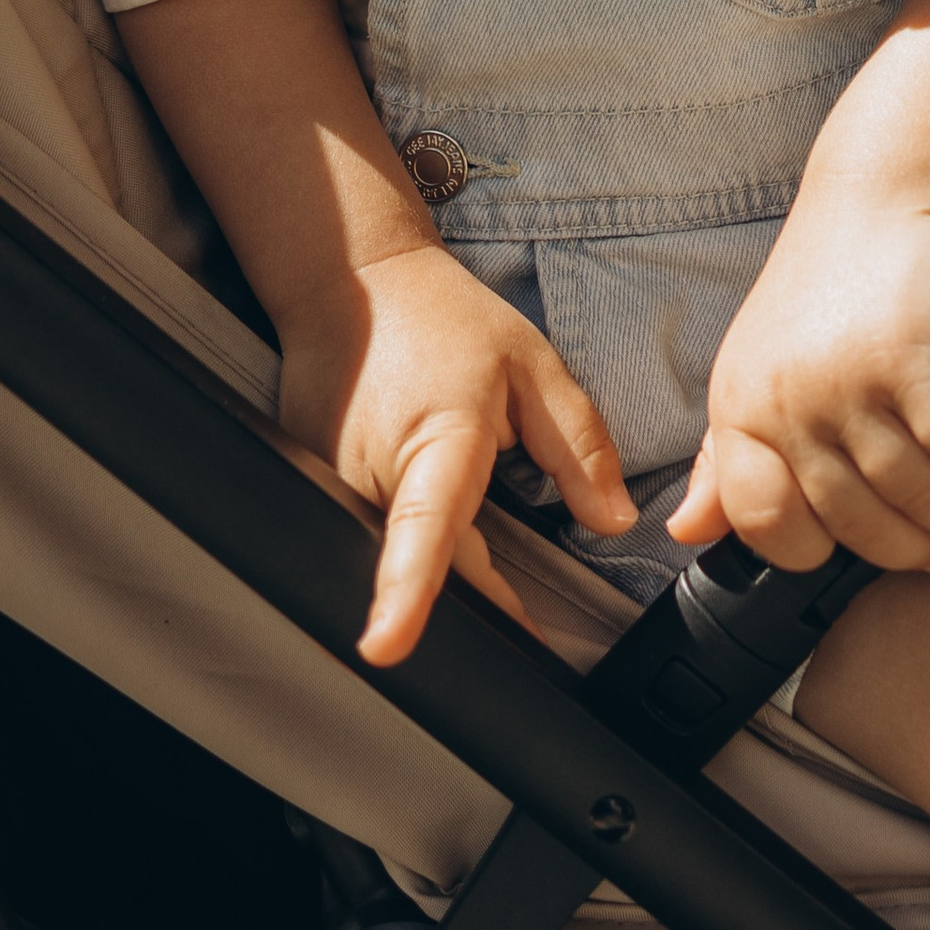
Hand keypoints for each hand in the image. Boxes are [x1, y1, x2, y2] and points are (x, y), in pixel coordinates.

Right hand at [276, 239, 634, 662]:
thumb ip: (579, 445)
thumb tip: (614, 521)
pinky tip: (429, 513)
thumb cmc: (442, 320)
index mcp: (438, 439)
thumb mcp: (531, 366)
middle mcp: (372, 473)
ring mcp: (331, 487)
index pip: (422, 527)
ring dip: (446, 576)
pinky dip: (410, 550)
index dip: (406, 591)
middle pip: (430, 572)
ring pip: (400, 562)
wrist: (351, 284)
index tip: (385, 646)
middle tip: (532, 618)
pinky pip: (370, 542)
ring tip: (478, 543)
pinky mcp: (314, 494)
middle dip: (485, 604)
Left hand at [667, 191, 929, 575]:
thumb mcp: (756, 371)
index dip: (822, 550)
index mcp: (739, 410)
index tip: (867, 540)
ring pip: (917, 496)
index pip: (764, 525)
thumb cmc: (824, 289)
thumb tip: (686, 532)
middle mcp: (785, 402)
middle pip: (859, 526)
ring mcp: (847, 382)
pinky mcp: (911, 359)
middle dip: (919, 547)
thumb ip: (724, 460)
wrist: (877, 196)